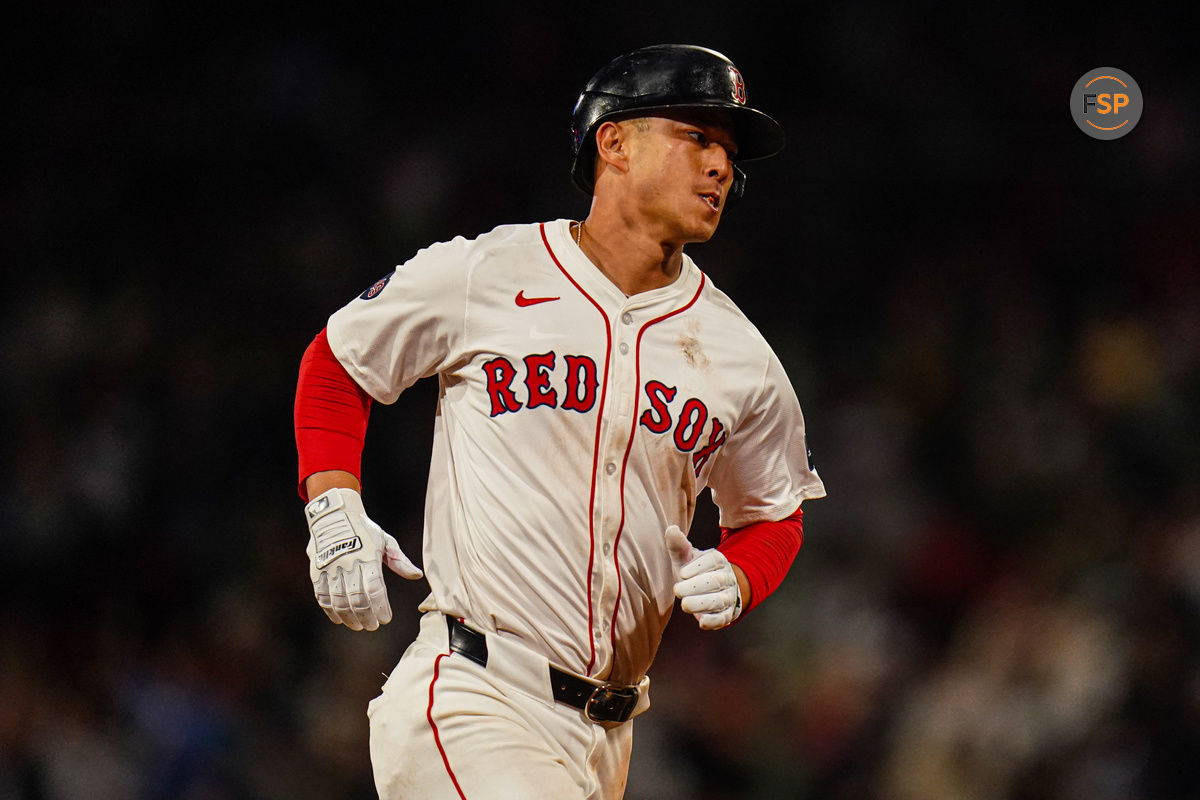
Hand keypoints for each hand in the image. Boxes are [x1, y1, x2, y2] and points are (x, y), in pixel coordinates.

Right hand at [304, 487, 422, 630]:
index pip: (375, 589)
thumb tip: (417, 576)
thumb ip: (400, 561)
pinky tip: (339, 619)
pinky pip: (322, 596)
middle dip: (366, 617)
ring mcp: (330, 568)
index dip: (381, 607)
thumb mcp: (385, 540)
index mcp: (368, 557)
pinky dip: (330, 610)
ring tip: (359, 626)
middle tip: (373, 626)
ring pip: (339, 601)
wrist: (333, 514)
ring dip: (349, 617)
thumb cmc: (364, 529)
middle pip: (357, 599)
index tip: (386, 619)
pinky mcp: (316, 571)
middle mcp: (348, 564)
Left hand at [665, 525, 741, 629]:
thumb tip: (671, 529)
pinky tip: (701, 622)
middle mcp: (726, 577)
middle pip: (716, 581)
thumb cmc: (693, 572)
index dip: (698, 567)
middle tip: (677, 590)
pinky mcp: (726, 615)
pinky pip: (723, 618)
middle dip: (696, 586)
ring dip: (702, 603)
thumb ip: (678, 545)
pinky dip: (713, 621)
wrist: (709, 591)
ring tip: (685, 604)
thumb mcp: (685, 558)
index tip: (682, 573)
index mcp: (717, 560)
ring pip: (720, 600)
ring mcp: (728, 596)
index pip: (713, 560)